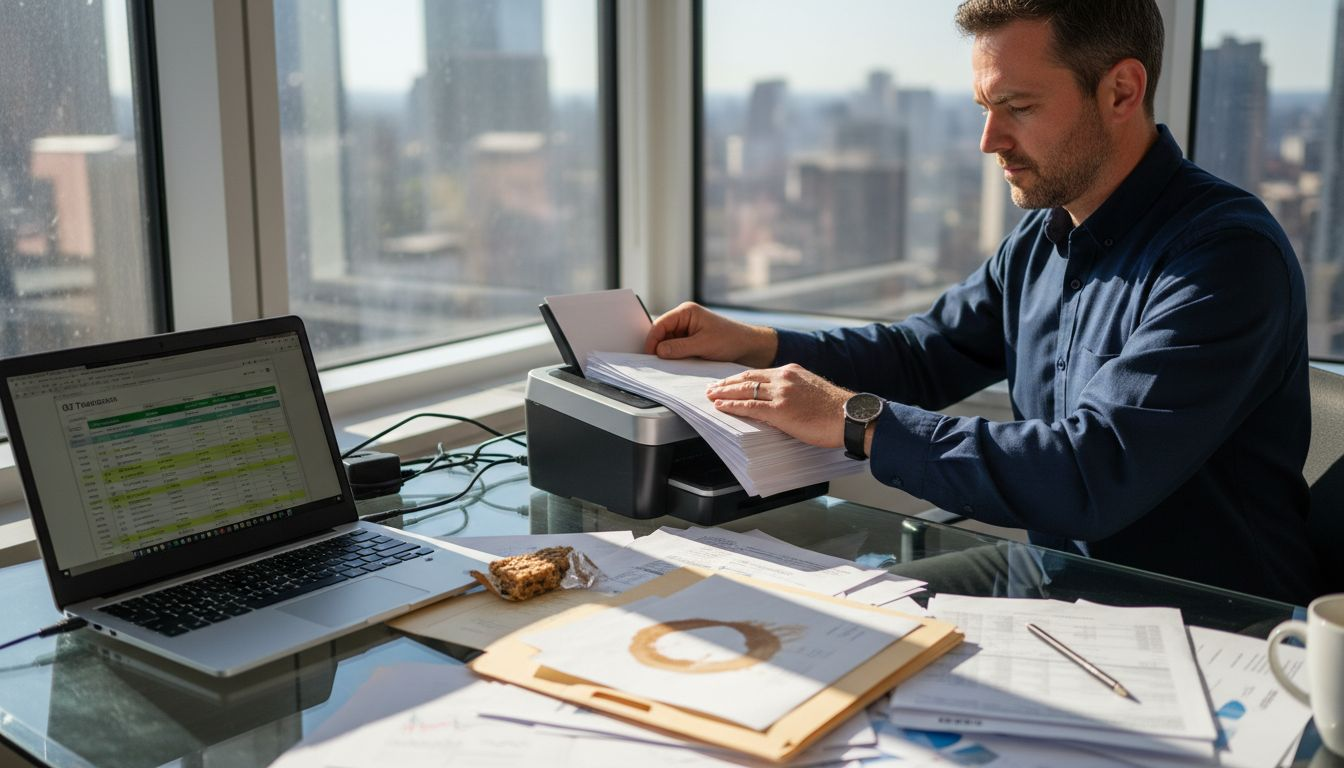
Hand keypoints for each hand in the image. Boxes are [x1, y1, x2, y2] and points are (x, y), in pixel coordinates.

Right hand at [644, 301, 777, 367]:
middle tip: (655, 364)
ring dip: (668, 354)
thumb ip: (679, 348)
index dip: (652, 340)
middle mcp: (685, 319)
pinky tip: (677, 365)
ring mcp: (688, 330)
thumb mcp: (703, 344)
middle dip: (659, 348)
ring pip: (668, 343)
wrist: (750, 347)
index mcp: (686, 312)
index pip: (660, 324)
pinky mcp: (692, 341)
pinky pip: (677, 349)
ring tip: (668, 366)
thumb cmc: (731, 340)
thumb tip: (658, 351)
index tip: (648, 355)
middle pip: (662, 334)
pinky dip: (675, 357)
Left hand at [705, 364, 850, 448]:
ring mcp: (781, 393)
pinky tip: (721, 406)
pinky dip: (732, 406)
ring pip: (744, 390)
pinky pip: (749, 406)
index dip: (739, 378)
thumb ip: (794, 391)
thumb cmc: (837, 410)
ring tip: (711, 397)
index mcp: (792, 371)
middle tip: (711, 388)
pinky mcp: (780, 410)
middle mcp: (784, 377)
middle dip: (726, 383)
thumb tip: (781, 401)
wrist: (851, 417)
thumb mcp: (812, 391)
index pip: (758, 373)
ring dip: (724, 393)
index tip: (727, 381)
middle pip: (747, 378)